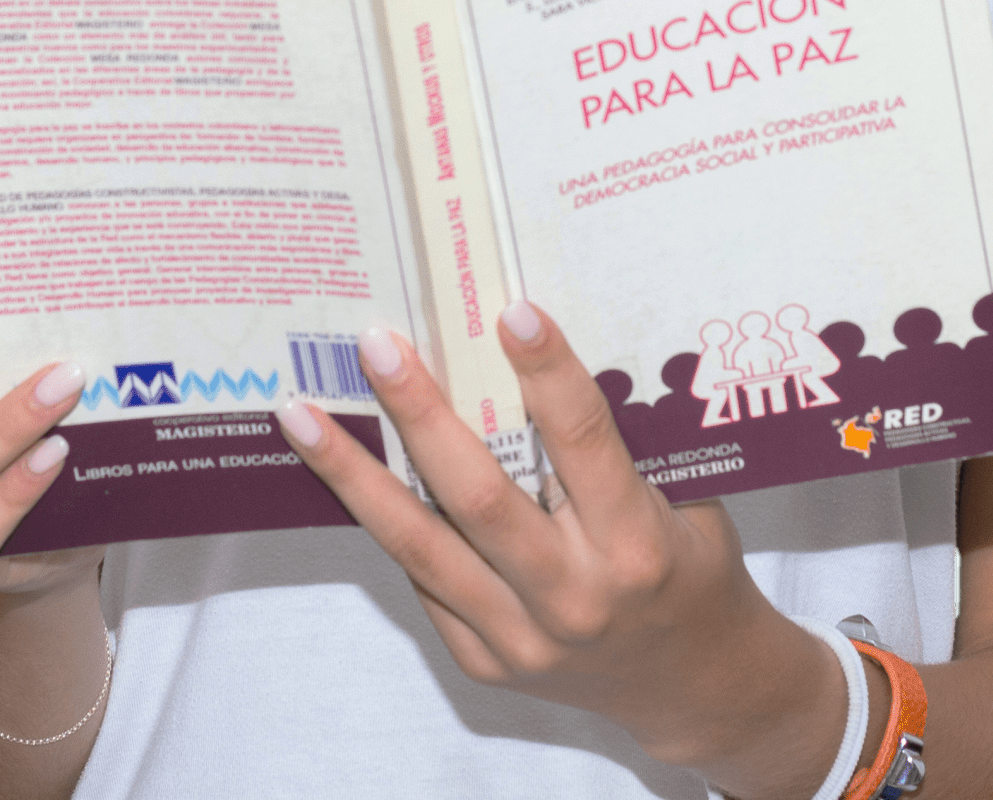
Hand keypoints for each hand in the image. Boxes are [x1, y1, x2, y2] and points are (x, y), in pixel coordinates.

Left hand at [276, 303, 851, 799]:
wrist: (691, 682)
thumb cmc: (690, 564)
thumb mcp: (684, 495)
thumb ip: (621, 439)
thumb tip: (531, 348)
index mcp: (635, 543)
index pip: (584, 442)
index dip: (548, 374)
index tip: (511, 309)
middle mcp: (573, 596)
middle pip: (478, 497)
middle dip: (420, 414)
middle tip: (377, 345)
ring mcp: (521, 638)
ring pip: (421, 545)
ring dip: (355, 475)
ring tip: (301, 414)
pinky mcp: (485, 663)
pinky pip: (426, 580)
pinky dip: (388, 520)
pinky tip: (347, 470)